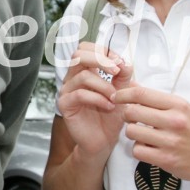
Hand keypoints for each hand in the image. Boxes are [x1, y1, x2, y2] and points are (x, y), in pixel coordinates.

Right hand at [57, 42, 133, 157]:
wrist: (103, 140)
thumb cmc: (111, 116)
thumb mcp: (122, 92)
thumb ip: (123, 76)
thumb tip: (124, 61)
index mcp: (85, 70)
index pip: (87, 48)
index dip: (104, 51)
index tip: (120, 62)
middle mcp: (73, 78)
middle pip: (79, 54)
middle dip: (100, 59)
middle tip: (116, 71)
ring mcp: (67, 90)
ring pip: (83, 75)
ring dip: (104, 85)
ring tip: (115, 98)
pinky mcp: (65, 105)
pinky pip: (79, 94)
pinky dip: (97, 98)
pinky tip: (108, 106)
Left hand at [113, 86, 189, 182]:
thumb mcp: (183, 108)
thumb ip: (157, 99)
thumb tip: (131, 85)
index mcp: (178, 105)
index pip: (141, 94)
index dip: (123, 94)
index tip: (115, 97)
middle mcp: (174, 121)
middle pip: (132, 112)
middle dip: (127, 115)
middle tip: (133, 119)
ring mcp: (170, 141)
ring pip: (131, 132)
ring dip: (133, 134)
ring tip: (144, 135)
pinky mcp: (166, 159)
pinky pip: (137, 151)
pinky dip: (140, 150)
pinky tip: (149, 148)